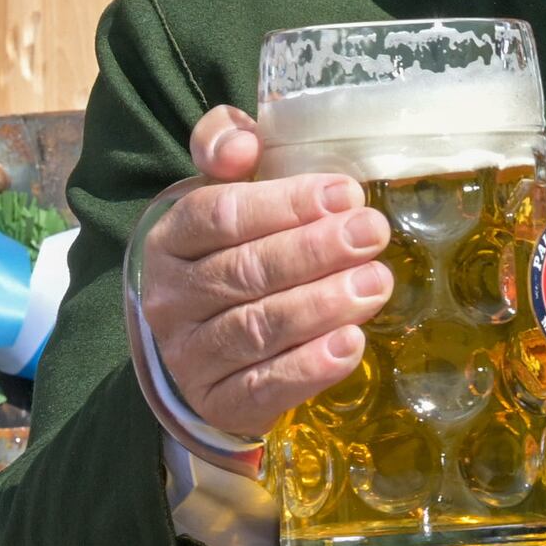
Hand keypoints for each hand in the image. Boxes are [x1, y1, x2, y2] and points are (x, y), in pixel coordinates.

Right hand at [135, 107, 388, 446]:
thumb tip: (242, 145)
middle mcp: (170, 298)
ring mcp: (190, 355)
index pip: (218, 216)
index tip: (345, 193)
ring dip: (321, 305)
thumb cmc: (228, 252)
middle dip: (314, 251)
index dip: (283, 204)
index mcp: (170, 240)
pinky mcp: (219, 401)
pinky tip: (351, 344)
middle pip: (244, 271)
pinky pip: (264, 386)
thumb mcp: (221, 191)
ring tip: (376, 284)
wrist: (200, 346)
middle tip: (371, 234)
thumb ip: (225, 147)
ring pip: (257, 328)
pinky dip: (310, 368)